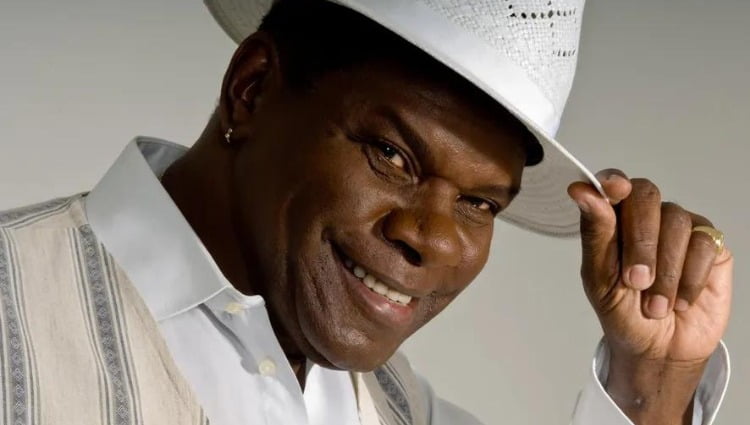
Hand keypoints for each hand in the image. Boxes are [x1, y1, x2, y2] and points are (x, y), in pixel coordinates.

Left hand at [568, 169, 732, 424]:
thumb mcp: (599, 279)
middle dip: (640, 241)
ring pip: (677, 222)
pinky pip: (704, 244)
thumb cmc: (623, 312)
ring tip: (656, 305)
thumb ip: (595, 233)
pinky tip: (680, 301)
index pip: (613, 183)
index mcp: (613, 219)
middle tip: (636, 281)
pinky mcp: (710, 246)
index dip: (613, 181)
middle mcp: (647, 216)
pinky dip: (689, 278)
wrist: (658, 350)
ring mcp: (680, 228)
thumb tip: (582, 191)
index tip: (614, 189)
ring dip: (665, 271)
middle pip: (647, 195)